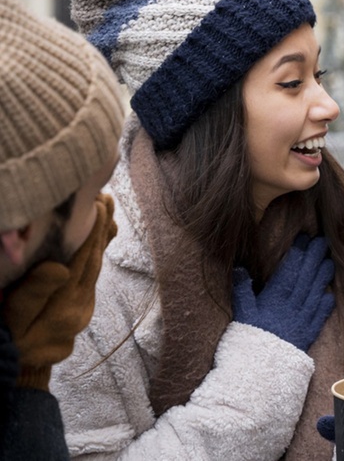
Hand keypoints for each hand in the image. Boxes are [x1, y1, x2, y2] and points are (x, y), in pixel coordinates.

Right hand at [2, 194, 116, 389]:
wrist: (14, 372)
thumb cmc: (7, 340)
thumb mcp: (14, 319)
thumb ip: (35, 295)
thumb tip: (61, 268)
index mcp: (65, 306)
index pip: (83, 261)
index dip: (90, 231)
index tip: (97, 203)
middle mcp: (81, 306)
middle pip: (95, 261)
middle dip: (99, 228)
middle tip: (104, 196)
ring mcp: (83, 308)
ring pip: (96, 267)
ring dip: (101, 237)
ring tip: (107, 207)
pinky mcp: (79, 309)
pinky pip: (91, 275)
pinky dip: (97, 252)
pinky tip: (104, 234)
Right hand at [232, 235, 334, 351]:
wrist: (259, 374)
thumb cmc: (245, 343)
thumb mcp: (239, 315)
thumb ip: (241, 291)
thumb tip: (240, 268)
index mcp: (274, 300)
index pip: (289, 271)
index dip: (298, 253)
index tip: (304, 239)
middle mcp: (291, 309)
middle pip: (305, 279)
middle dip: (314, 258)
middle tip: (323, 242)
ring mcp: (300, 323)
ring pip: (315, 295)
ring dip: (323, 277)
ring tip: (330, 261)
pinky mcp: (306, 338)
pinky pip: (319, 319)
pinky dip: (325, 306)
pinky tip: (330, 296)